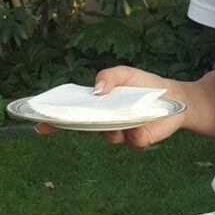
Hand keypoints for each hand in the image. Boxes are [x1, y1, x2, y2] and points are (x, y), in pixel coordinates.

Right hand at [34, 66, 187, 147]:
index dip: (54, 121)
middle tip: (73, 120)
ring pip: (106, 135)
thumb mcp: (125, 73)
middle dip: (75, 127)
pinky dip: (132, 131)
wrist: (174, 97)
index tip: (39, 123)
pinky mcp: (138, 141)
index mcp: (97, 107)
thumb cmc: (145, 85)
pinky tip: (139, 122)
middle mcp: (105, 122)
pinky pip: (129, 140)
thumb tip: (96, 90)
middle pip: (84, 129)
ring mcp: (121, 133)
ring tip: (120, 113)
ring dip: (109, 126)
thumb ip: (108, 76)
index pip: (71, 115)